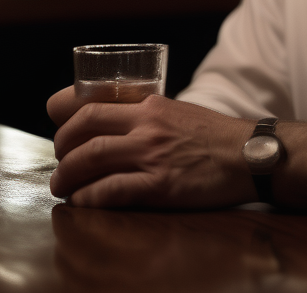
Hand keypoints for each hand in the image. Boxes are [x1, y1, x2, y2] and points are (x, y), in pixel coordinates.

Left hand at [47, 88, 256, 208]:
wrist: (250, 154)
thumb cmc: (218, 136)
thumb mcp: (181, 111)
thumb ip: (152, 117)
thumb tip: (124, 127)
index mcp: (151, 105)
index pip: (92, 104)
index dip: (64, 115)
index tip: (55, 123)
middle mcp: (147, 127)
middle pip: (83, 131)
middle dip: (61, 148)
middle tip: (60, 161)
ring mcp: (152, 156)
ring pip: (89, 161)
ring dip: (67, 177)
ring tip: (62, 186)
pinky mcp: (159, 186)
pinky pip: (110, 192)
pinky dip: (88, 198)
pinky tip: (83, 202)